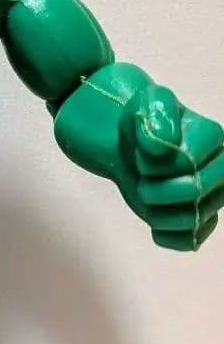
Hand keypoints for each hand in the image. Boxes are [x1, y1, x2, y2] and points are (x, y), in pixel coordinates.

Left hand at [119, 84, 223, 250]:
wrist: (129, 147)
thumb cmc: (141, 122)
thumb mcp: (144, 102)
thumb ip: (156, 113)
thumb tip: (162, 145)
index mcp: (212, 137)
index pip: (188, 162)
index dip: (155, 163)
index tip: (142, 153)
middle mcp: (221, 168)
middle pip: (195, 191)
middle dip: (157, 189)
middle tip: (142, 180)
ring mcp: (212, 196)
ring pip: (193, 219)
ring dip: (157, 213)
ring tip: (145, 197)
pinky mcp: (198, 219)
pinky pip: (192, 241)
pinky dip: (169, 237)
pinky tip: (153, 226)